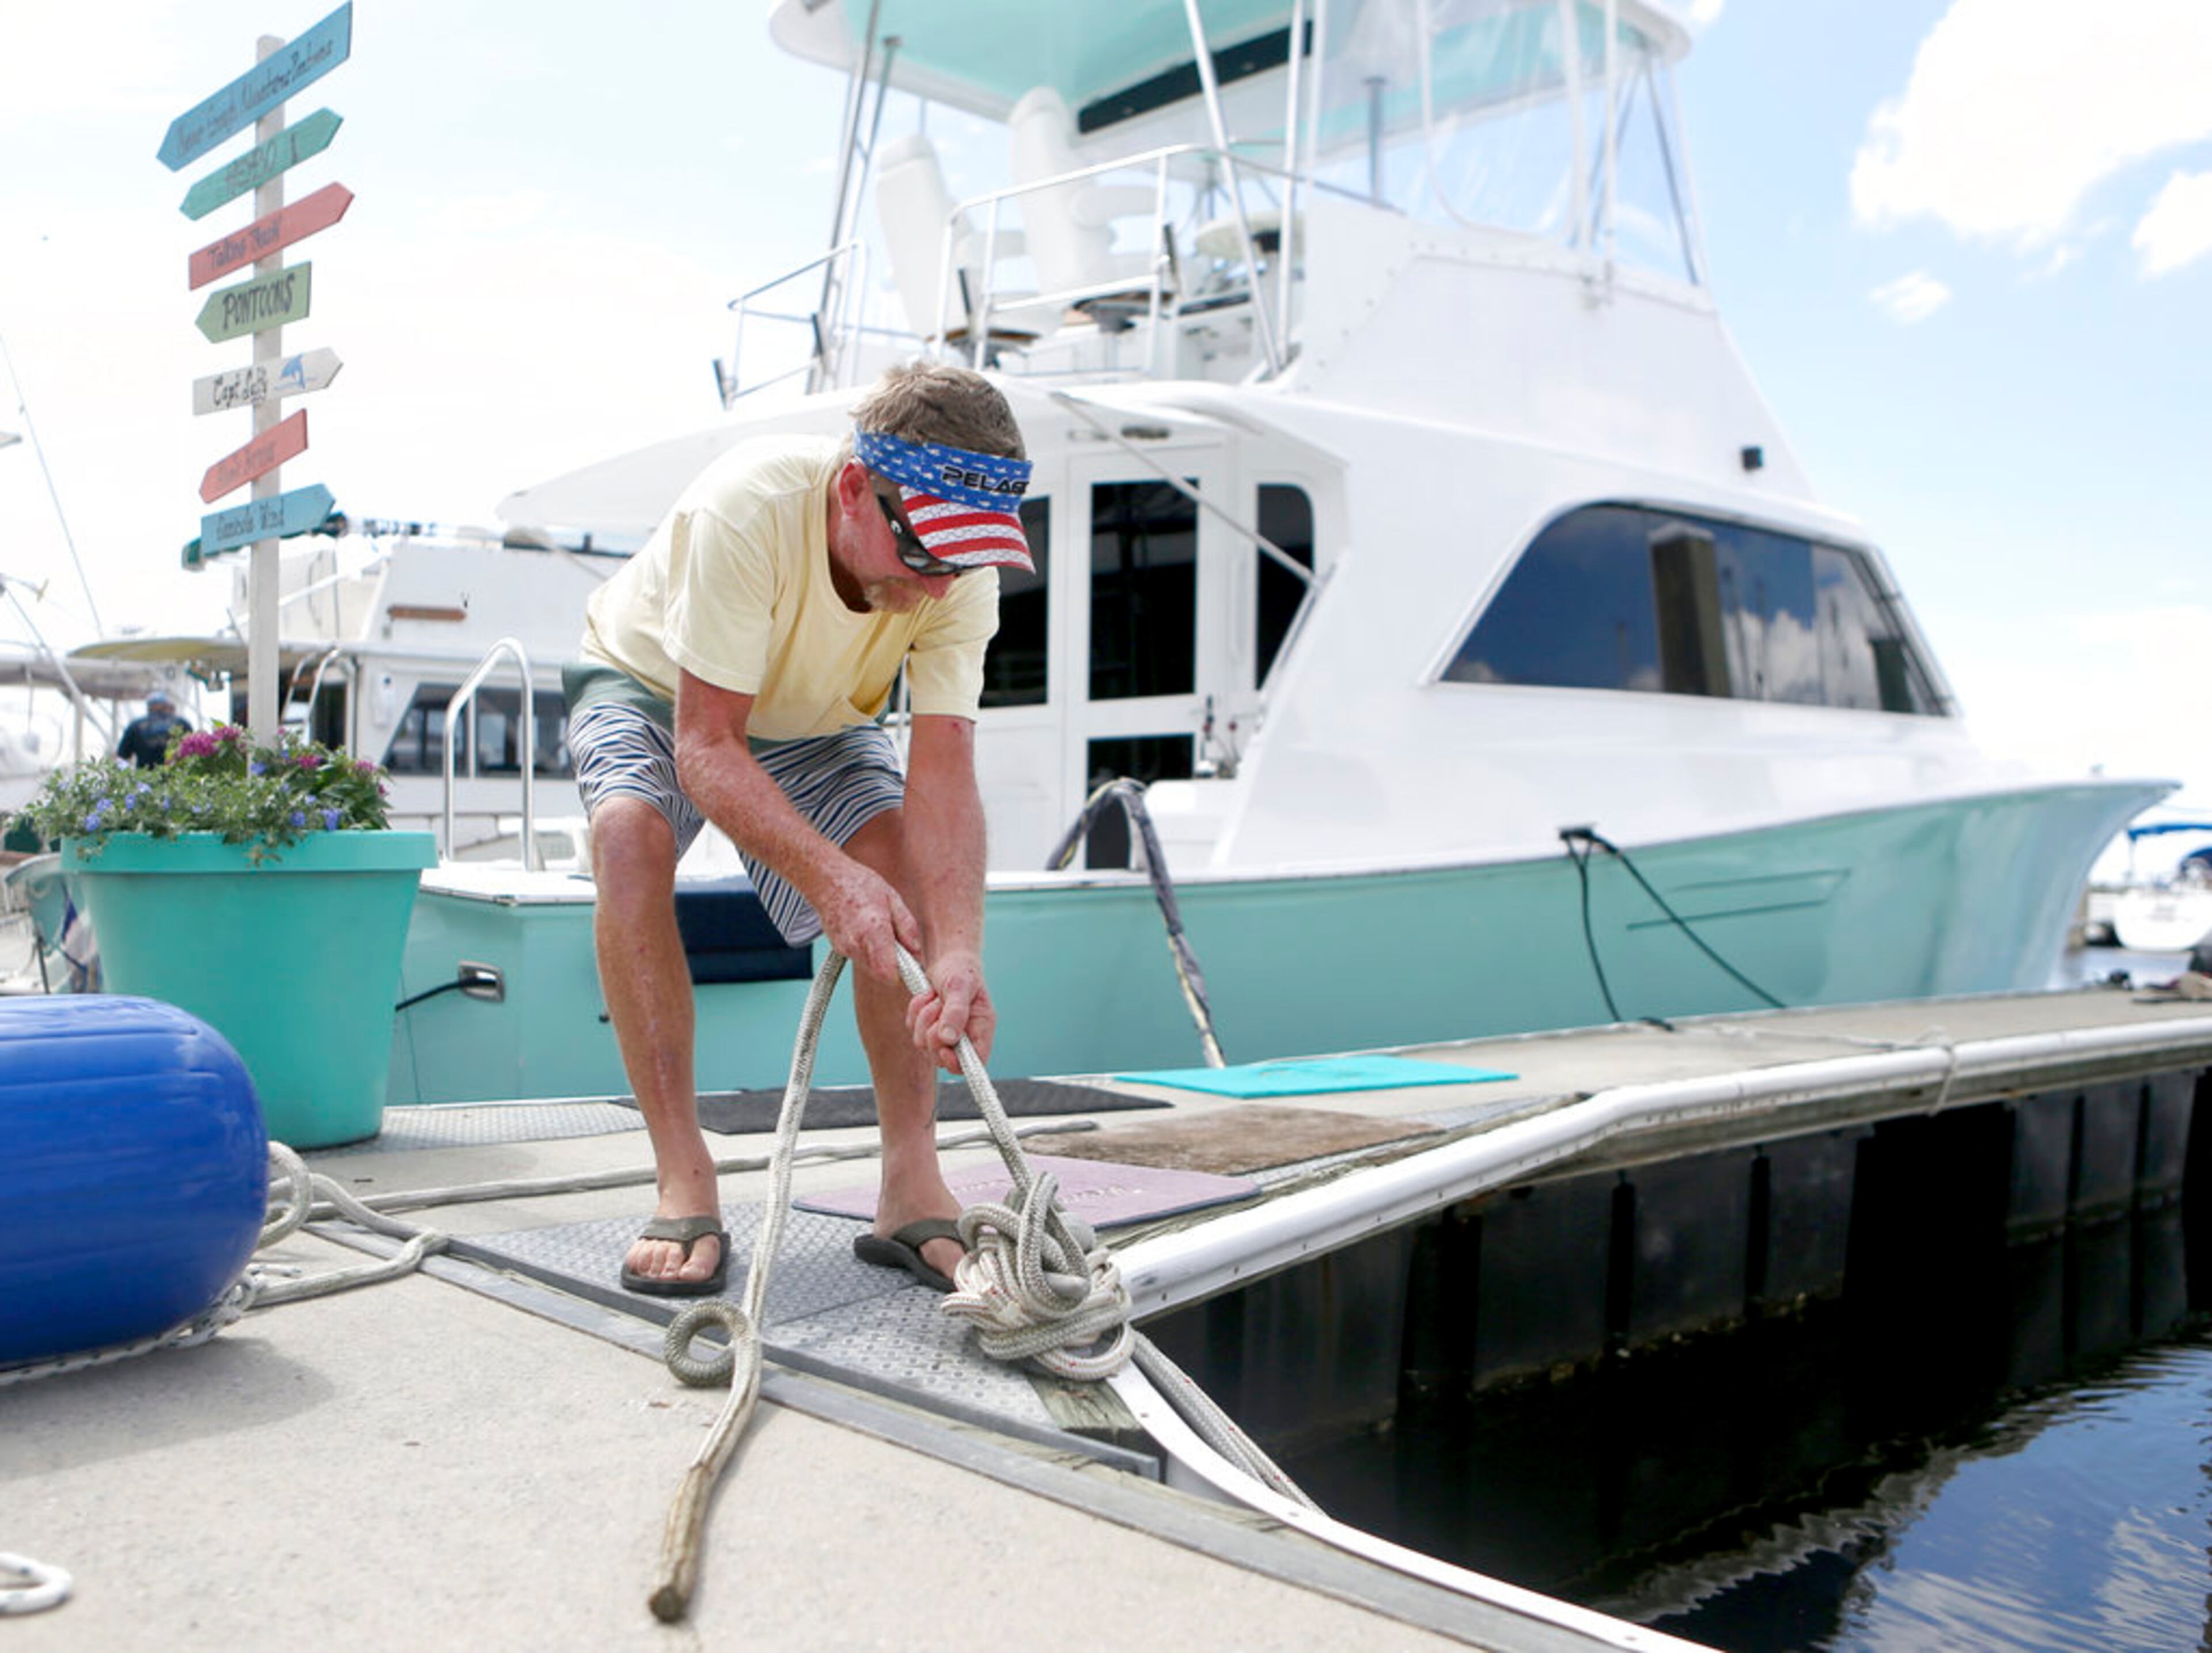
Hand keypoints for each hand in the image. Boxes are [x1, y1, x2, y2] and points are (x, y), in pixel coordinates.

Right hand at [814, 860, 922, 987]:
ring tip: (882, 933)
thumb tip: (917, 952)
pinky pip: (861, 959)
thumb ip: (907, 928)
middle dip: (895, 965)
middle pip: (881, 974)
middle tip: (899, 944)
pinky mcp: (839, 949)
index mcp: (874, 930)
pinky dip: (869, 952)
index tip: (912, 964)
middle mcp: (857, 944)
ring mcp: (845, 949)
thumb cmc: (860, 885)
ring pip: (871, 968)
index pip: (889, 973)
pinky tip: (868, 932)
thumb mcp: (893, 898)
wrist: (826, 880)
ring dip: (882, 958)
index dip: (904, 974)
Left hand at [905, 948, 994, 1072]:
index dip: (957, 1063)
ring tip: (934, 997)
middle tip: (938, 1006)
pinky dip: (915, 1012)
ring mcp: (944, 1033)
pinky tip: (926, 997)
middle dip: (933, 1033)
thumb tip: (949, 1039)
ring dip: (923, 1018)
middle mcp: (964, 1036)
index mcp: (981, 1029)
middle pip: (942, 1057)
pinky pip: (913, 1029)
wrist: (948, 959)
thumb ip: (956, 1012)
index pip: (974, 1062)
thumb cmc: (961, 970)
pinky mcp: (927, 1027)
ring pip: (923, 1043)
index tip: (944, 1050)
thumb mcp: (960, 986)